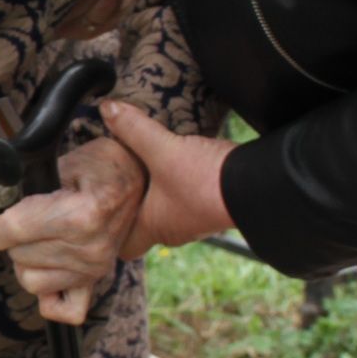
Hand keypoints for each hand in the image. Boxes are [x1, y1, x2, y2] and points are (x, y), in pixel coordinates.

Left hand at [0, 136, 146, 324]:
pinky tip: (50, 271)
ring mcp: (94, 269)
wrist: (137, 176)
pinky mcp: (96, 280)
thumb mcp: (63, 165)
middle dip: (16, 238)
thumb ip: (30, 190)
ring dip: (29, 261)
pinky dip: (52, 297)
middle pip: (18, 256)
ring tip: (42, 240)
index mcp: (80, 217)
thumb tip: (4, 214)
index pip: (12, 232)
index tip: (10, 214)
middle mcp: (89, 250)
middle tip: (34, 221)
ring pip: (31, 281)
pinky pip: (66, 310)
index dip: (2, 223)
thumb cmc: (99, 166)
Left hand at [100, 101, 235, 255]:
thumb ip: (134, 129)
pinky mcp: (213, 206)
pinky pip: (187, 201)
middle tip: (115, 189)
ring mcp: (196, 221)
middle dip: (131, 209)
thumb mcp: (163, 149)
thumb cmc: (205, 180)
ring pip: (167, 213)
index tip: (99, 214)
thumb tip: (107, 110)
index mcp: (154, 226)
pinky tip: (176, 168)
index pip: (125, 247)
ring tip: (142, 174)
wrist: (257, 185)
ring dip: (156, 197)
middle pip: (144, 227)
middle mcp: (174, 229)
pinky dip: (178, 188)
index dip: (110, 234)